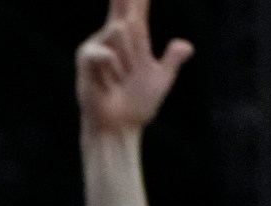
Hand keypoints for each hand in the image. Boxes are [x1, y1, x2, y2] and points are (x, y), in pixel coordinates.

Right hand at [77, 0, 191, 135]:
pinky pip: (106, 52)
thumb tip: (185, 45)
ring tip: (120, 80)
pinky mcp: (86, 58)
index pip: (137, 3)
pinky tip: (108, 83)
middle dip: (126, 7)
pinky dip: (113, 70)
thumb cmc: (137, 106)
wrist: (119, 128)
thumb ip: (172, 59)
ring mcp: (98, 45)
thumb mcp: (161, 79)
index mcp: (133, 35)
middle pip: (123, 4)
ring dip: (127, 63)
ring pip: (122, 34)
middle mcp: (113, 35)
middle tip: (128, 49)